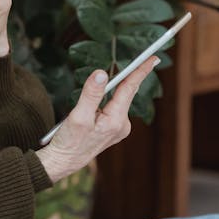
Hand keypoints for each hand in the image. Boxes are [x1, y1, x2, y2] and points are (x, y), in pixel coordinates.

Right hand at [35, 56, 159, 181]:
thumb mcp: (78, 116)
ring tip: (111, 79)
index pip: (130, 89)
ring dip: (114, 89)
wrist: (64, 161)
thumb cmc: (69, 141)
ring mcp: (117, 127)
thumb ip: (91, 94)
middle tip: (143, 58)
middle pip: (127, 93)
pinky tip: (98, 100)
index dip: (141, 71)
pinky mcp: (111, 128)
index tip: (154, 57)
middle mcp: (121, 124)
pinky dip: (108, 98)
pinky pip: (113, 106)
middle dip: (131, 76)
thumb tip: (102, 74)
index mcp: (116, 120)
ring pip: (118, 99)